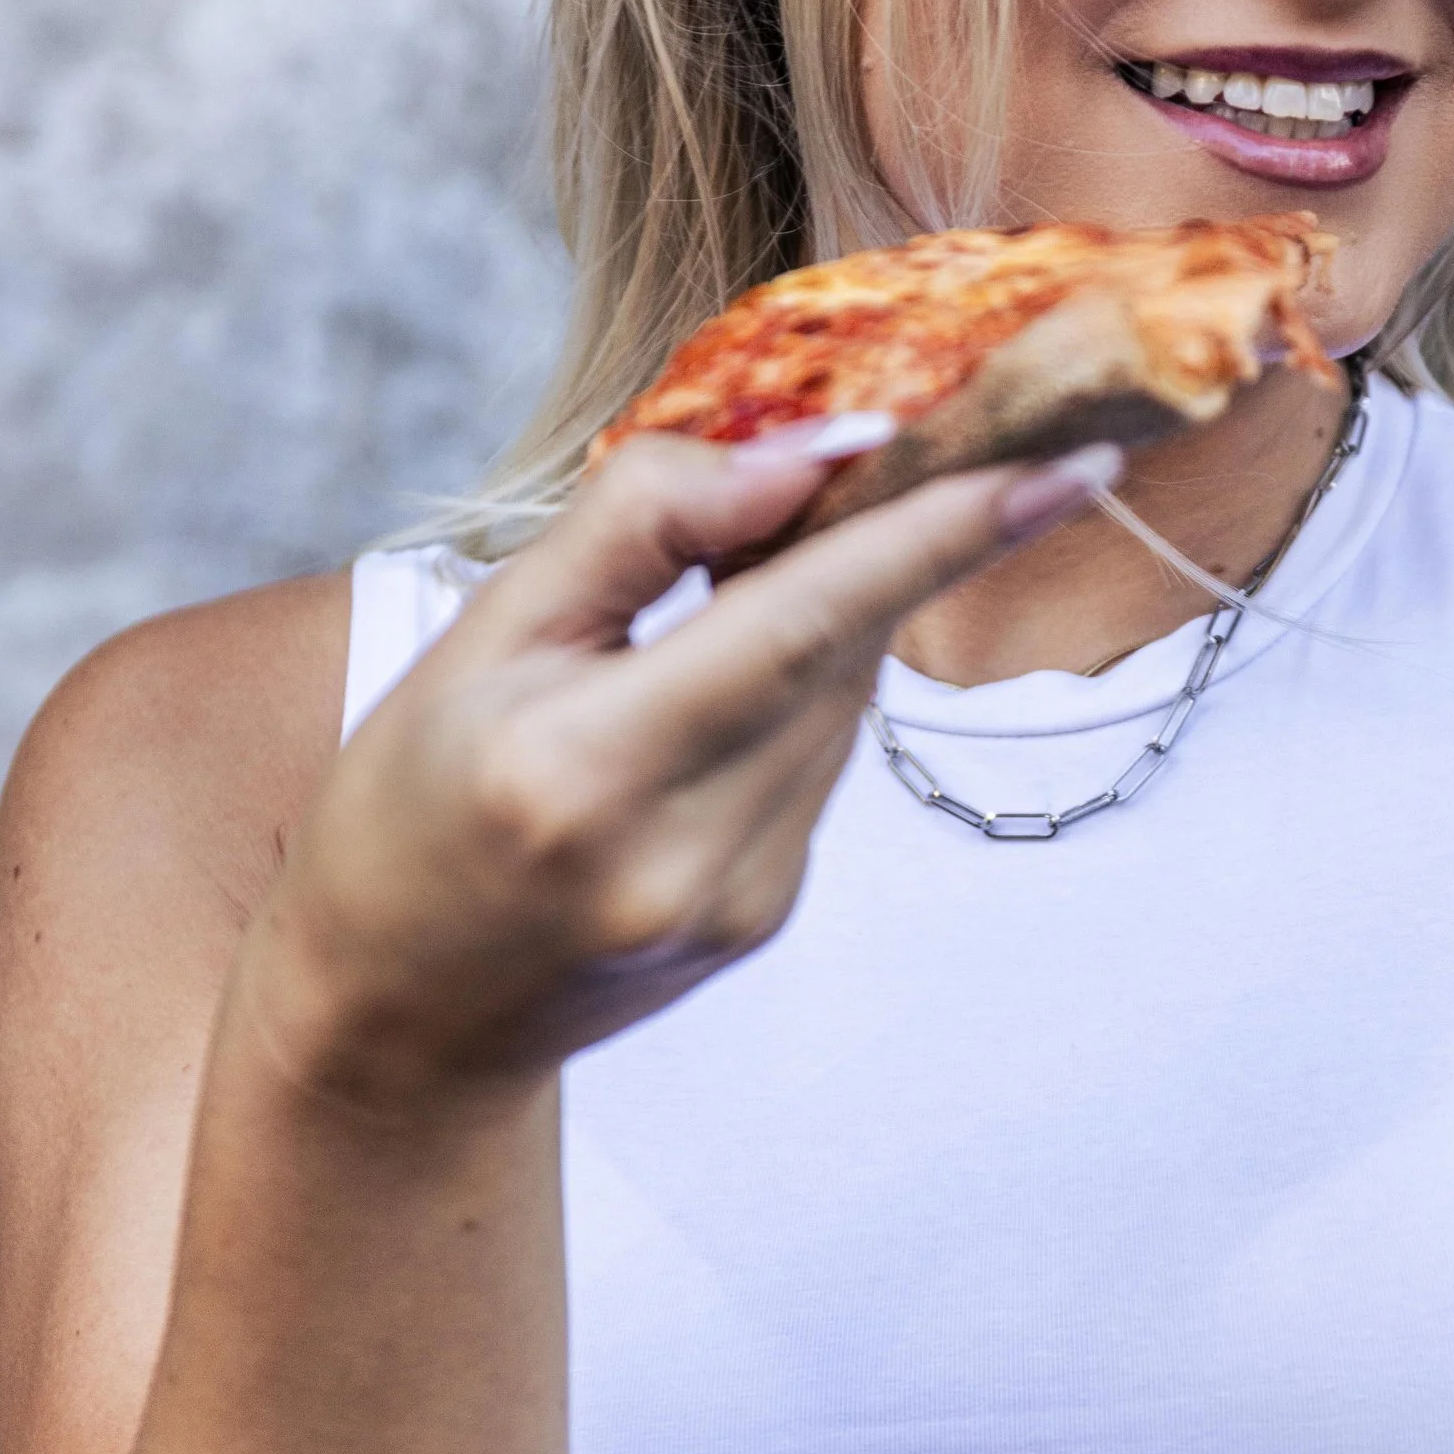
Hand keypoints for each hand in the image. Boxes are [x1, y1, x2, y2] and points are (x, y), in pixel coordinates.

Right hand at [232, 425, 1116, 1108]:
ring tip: (727, 575)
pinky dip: (794, 689)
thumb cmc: (407, 806)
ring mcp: (742, 902)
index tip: (1059, 464)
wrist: (394, 1020)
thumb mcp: (480, 637)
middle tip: (914, 432)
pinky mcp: (769, 918)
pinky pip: (818, 758)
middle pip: (840, 648)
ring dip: (823, 611)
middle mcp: (684, 854)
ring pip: (841, 699)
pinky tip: (712, 687)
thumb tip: (802, 453)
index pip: (804, 624)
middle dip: (888, 535)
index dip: (938, 535)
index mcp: (588, 770)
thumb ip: (639, 528)